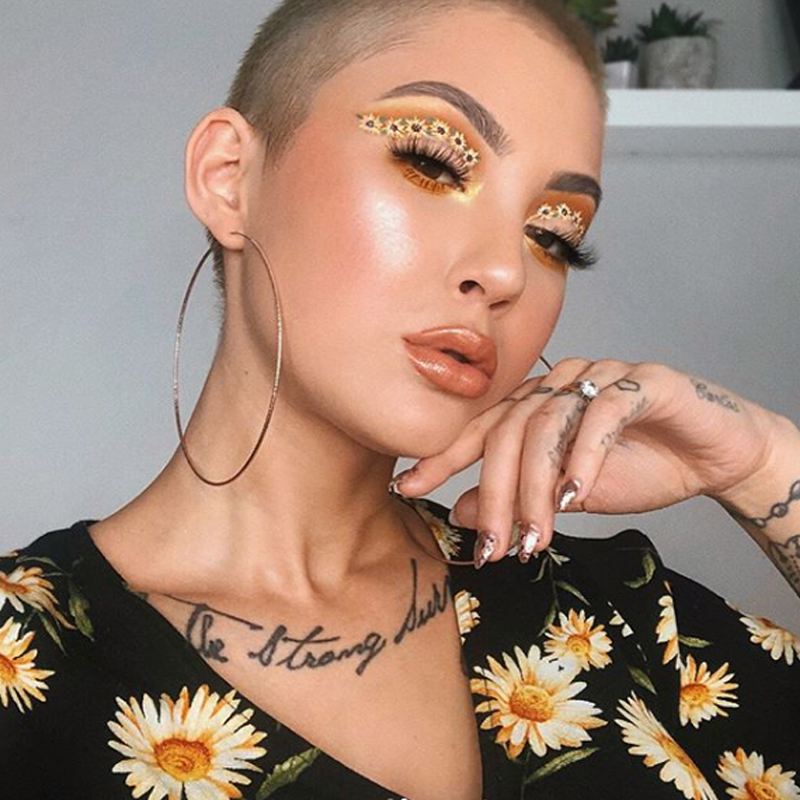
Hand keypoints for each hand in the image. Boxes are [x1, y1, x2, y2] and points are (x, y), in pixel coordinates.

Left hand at [393, 358, 779, 566]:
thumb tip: (461, 512)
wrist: (712, 455)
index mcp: (536, 403)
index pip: (480, 429)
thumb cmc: (638, 467)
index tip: (405, 488)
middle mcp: (559, 382)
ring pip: (547, 424)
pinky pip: (602, 413)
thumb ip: (520, 497)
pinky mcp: (642, 380)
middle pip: (508, 431)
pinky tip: (576, 497)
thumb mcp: (567, 495)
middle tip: (491, 547)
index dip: (441, 458)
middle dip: (495, 493)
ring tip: (536, 538)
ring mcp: (599, 375)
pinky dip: (584, 457)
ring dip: (536, 488)